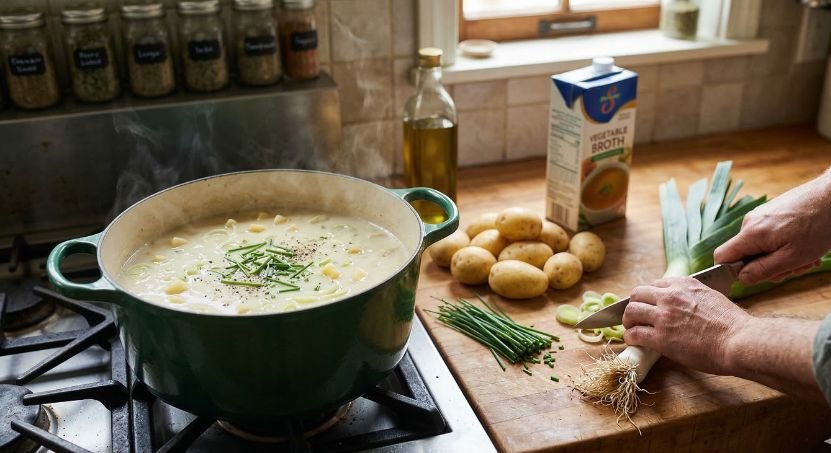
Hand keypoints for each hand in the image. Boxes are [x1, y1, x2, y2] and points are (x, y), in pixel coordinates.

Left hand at [622, 277, 752, 375]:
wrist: (739, 341)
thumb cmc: (733, 324)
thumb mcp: (712, 297)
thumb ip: (693, 297)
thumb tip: (686, 304)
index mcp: (684, 285)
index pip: (655, 284)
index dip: (649, 296)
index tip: (649, 305)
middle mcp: (670, 296)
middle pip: (637, 294)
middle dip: (634, 305)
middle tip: (635, 317)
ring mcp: (663, 316)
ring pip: (631, 311)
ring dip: (628, 320)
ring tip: (631, 328)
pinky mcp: (661, 337)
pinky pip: (635, 333)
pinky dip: (630, 337)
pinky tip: (634, 341)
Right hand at [714, 170, 830, 285]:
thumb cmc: (818, 226)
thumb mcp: (793, 257)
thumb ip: (763, 270)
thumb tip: (740, 279)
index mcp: (751, 234)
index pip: (721, 257)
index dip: (733, 271)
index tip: (757, 276)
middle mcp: (750, 221)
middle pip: (744, 254)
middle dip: (767, 265)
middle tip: (794, 267)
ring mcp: (760, 214)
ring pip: (759, 245)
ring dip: (779, 256)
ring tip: (805, 255)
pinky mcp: (772, 211)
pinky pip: (768, 235)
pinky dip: (784, 244)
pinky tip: (804, 243)